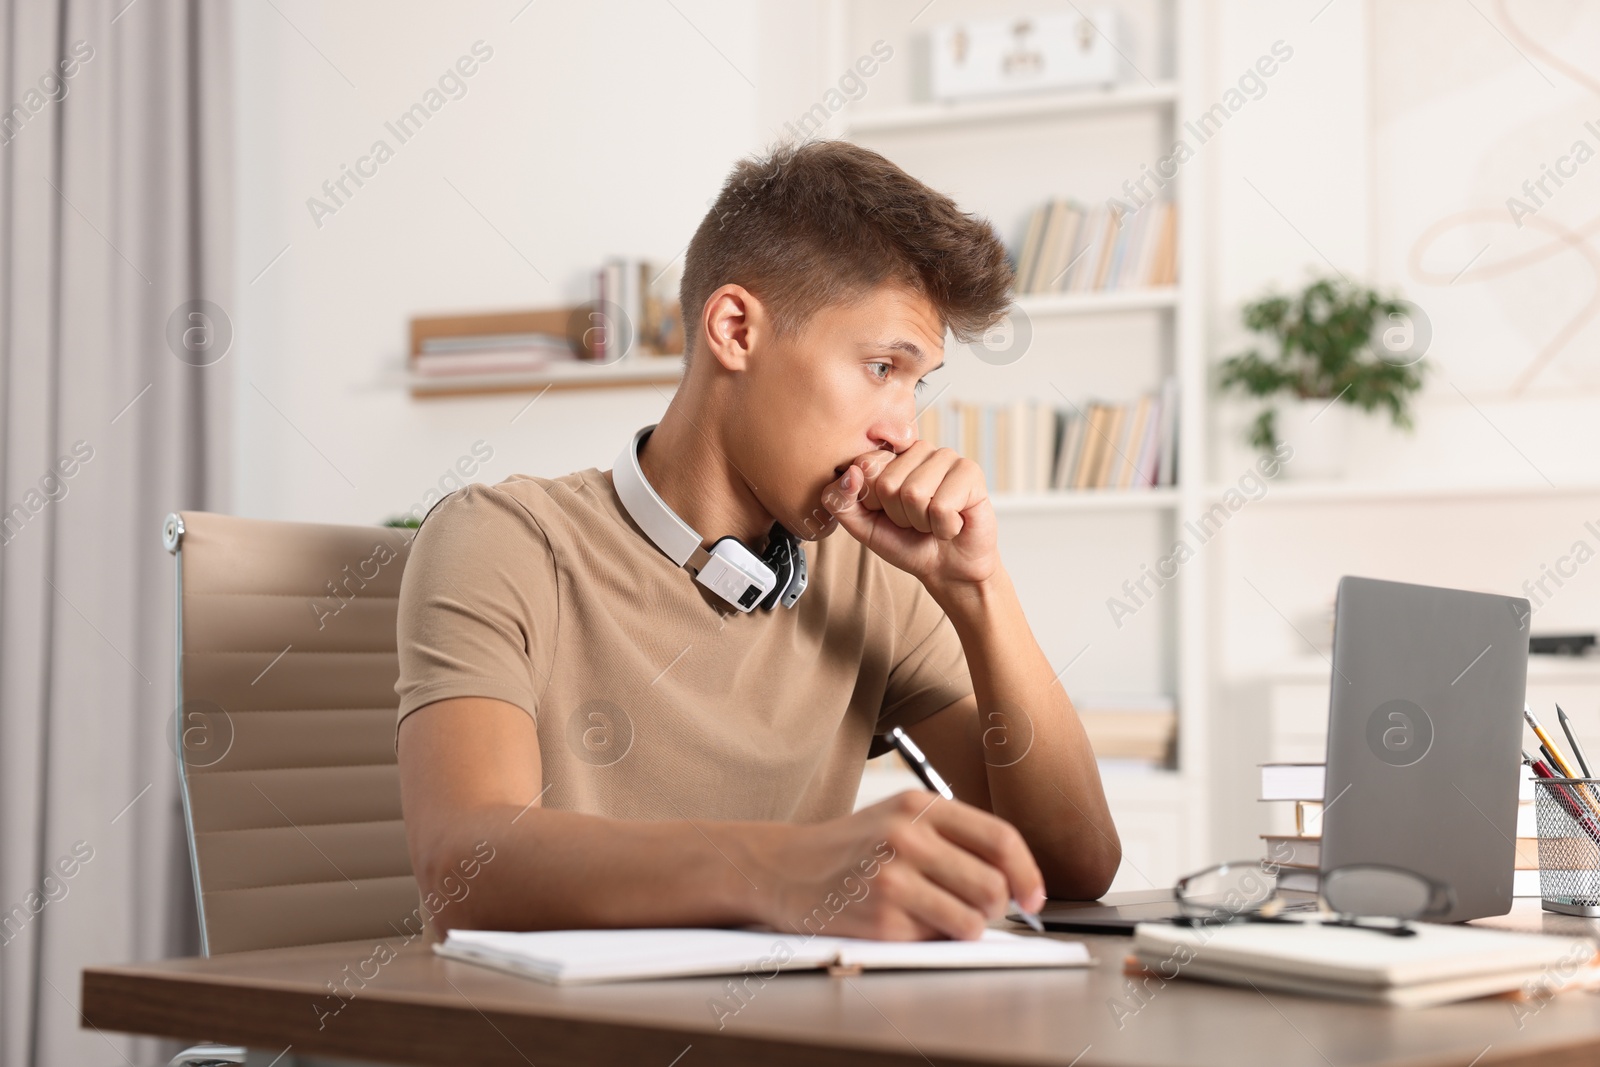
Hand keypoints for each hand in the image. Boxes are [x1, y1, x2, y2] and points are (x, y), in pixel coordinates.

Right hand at [747, 790, 1045, 940]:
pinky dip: (933, 938)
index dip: (1028, 873)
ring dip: (968, 927)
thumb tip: (1016, 879)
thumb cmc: (853, 846)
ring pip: (972, 919)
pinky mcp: (880, 919)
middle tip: (978, 909)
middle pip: (992, 884)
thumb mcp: (901, 816)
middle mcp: (907, 837)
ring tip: (942, 917)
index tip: (1034, 898)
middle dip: (996, 906)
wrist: (785, 867)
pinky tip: (906, 921)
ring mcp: (892, 878)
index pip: (1001, 838)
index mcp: (920, 804)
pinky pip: (936, 939)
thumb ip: (955, 835)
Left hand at [821, 441, 998, 590]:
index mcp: (890, 455)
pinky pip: (942, 506)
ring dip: (922, 522)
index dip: (873, 501)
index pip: (864, 466)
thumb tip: (851, 473)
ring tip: (933, 521)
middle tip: (915, 520)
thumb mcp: (862, 526)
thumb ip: (841, 501)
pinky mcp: (970, 472)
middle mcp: (918, 449)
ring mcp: (946, 457)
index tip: (888, 511)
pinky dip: (944, 527)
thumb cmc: (907, 542)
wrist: (947, 568)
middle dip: (898, 515)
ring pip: (915, 493)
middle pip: (888, 483)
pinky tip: (953, 523)